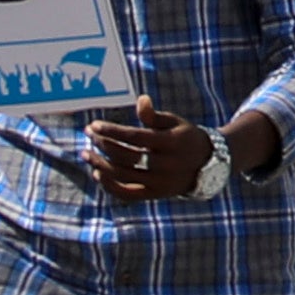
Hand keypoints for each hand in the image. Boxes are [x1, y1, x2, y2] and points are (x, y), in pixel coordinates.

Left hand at [80, 98, 217, 199]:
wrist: (208, 164)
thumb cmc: (185, 138)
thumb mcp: (175, 123)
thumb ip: (154, 115)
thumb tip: (141, 100)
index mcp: (172, 143)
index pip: (135, 137)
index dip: (112, 131)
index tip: (94, 125)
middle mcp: (166, 164)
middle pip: (125, 155)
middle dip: (103, 144)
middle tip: (89, 135)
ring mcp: (161, 182)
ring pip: (122, 174)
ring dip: (99, 164)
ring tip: (86, 153)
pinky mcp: (156, 194)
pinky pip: (127, 193)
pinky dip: (110, 185)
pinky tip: (97, 173)